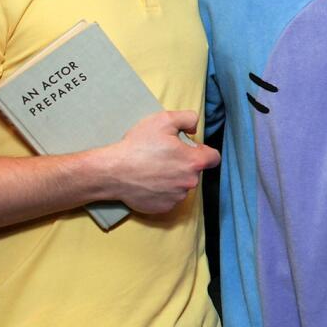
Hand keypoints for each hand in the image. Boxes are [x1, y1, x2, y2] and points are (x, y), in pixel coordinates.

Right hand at [97, 110, 219, 214]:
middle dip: (184, 163)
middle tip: (165, 156)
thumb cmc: (138, 146)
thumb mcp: (164, 120)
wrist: (113, 172)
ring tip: (154, 169)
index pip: (214, 157)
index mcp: (194, 162)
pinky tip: (149, 182)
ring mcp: (177, 197)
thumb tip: (194, 128)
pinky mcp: (164, 208)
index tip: (190, 148)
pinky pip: (169, 198)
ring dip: (173, 178)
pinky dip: (162, 191)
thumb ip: (188, 118)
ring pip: (182, 185)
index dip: (203, 151)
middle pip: (195, 171)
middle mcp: (190, 182)